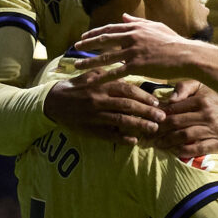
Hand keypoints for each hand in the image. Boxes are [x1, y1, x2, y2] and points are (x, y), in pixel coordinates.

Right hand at [41, 72, 164, 144]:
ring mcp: (95, 115)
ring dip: (139, 125)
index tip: (157, 102)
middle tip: (162, 117)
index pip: (127, 90)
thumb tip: (130, 75)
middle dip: (147, 112)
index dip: (143, 96)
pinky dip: (122, 139)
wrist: (54, 101)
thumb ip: (111, 75)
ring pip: (121, 121)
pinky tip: (134, 141)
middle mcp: (99, 100)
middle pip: (128, 105)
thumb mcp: (92, 75)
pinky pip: (108, 135)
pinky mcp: (90, 129)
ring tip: (153, 129)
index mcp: (102, 85)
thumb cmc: (78, 87)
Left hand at [77, 17, 203, 84]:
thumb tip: (124, 16)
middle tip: (75, 46)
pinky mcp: (137, 65)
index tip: (85, 35)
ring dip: (89, 61)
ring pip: (106, 56)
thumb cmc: (175, 43)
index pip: (111, 29)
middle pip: (104, 40)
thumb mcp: (157, 27)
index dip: (96, 32)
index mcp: (136, 28)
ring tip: (77, 65)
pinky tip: (92, 81)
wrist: (187, 55)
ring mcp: (133, 51)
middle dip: (87, 43)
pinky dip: (102, 77)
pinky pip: (115, 72)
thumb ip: (139, 23)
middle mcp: (132, 37)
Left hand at [153, 81, 217, 158]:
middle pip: (177, 123)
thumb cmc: (210, 100)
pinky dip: (184, 151)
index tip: (152, 120)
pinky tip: (175, 151)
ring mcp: (214, 130)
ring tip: (159, 143)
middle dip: (161, 129)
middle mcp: (208, 115)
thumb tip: (170, 99)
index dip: (161, 116)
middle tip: (151, 134)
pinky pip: (198, 149)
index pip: (175, 109)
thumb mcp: (199, 87)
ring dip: (169, 141)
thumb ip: (183, 88)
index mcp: (202, 101)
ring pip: (185, 136)